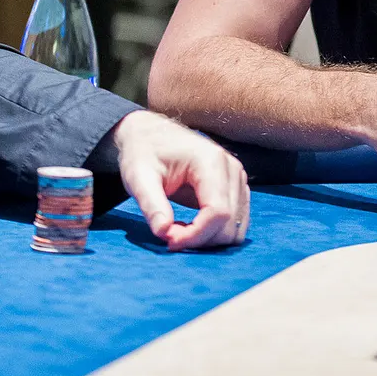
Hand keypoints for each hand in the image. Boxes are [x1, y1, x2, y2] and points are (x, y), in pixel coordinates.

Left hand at [112, 110, 248, 249]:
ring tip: (179, 230)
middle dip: (200, 239)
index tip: (169, 240)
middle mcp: (231, 168)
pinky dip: (214, 232)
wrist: (151, 135)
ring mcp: (238, 178)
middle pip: (229, 222)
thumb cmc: (144, 153)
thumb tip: (163, 232)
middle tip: (169, 236)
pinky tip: (191, 225)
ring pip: (236, 226)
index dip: (196, 235)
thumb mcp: (138, 178)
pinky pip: (236, 221)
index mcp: (210, 161)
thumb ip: (151, 205)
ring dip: (208, 238)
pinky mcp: (237, 187)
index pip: (218, 212)